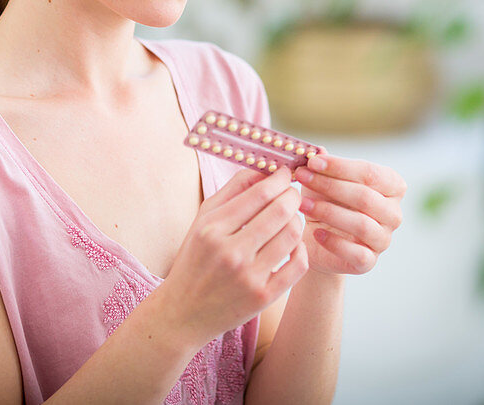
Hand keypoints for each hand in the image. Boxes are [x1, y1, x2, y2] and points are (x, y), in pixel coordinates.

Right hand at [158, 166, 307, 343]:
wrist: (182, 313)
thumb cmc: (194, 261)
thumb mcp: (202, 221)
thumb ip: (232, 190)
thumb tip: (263, 170)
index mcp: (212, 228)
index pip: (259, 193)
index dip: (279, 178)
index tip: (286, 174)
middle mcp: (230, 252)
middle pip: (280, 211)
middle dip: (293, 196)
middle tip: (292, 193)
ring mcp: (248, 277)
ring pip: (292, 235)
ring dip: (297, 220)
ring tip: (291, 218)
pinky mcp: (263, 297)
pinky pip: (298, 265)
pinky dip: (301, 249)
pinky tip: (292, 245)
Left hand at [292, 153, 406, 275]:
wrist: (317, 239)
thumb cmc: (325, 201)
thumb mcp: (322, 180)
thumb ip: (323, 165)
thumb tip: (319, 151)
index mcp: (392, 186)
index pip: (370, 173)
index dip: (340, 166)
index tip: (313, 162)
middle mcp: (394, 213)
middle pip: (366, 197)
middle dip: (330, 186)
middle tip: (302, 178)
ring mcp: (384, 239)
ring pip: (362, 224)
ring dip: (328, 212)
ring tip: (302, 205)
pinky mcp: (369, 262)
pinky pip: (357, 253)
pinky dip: (334, 242)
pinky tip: (315, 232)